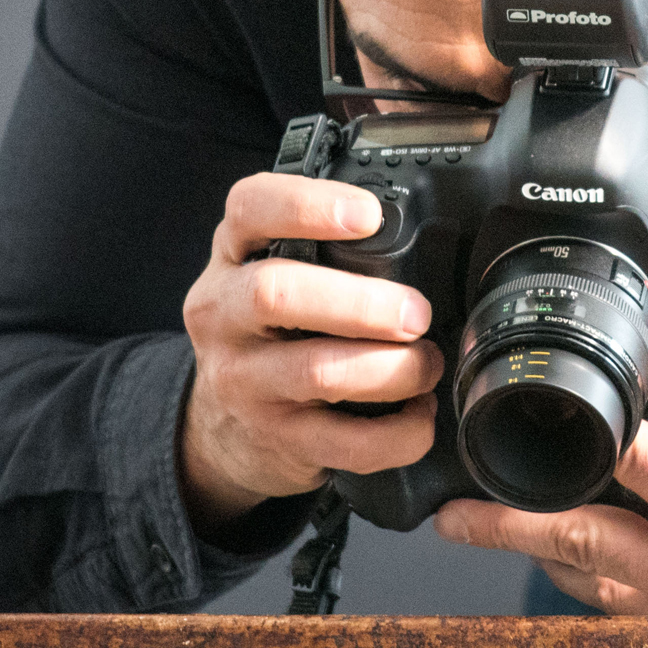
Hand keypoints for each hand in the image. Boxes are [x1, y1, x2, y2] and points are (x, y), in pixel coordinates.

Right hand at [180, 172, 442, 532]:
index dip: (307, 206)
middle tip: (416, 313)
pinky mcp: (278, 438)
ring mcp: (245, 381)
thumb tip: (424, 221)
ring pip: (318, 371)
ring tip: (426, 364)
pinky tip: (417, 416)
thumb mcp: (266, 275)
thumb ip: (317, 245)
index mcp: (232, 260)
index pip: (249, 210)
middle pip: (276, 295)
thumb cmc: (267, 336)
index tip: (368, 215)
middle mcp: (225, 316)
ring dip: (391, 369)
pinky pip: (346, 442)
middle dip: (361, 302)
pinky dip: (398, 433)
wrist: (221, 428)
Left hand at [434, 284, 647, 647]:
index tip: (523, 410)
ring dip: (541, 557)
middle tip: (449, 515)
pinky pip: (620, 612)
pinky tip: (570, 565)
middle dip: (503, 524)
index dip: (577, 428)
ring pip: (586, 586)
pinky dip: (589, 585)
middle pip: (570, 541)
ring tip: (493, 530)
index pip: (621, 459)